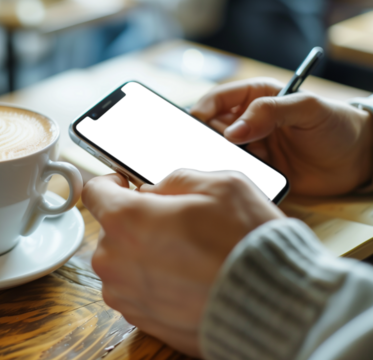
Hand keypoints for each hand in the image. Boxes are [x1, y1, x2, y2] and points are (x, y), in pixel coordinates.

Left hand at [82, 169, 283, 356]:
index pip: (94, 192)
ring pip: (122, 261)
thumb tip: (154, 189)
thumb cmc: (247, 245)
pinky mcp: (140, 319)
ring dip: (144, 253)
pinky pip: (135, 290)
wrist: (273, 308)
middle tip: (176, 224)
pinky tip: (187, 279)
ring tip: (187, 255)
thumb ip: (174, 179)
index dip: (112, 184)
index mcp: (126, 219)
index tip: (126, 186)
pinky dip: (154, 282)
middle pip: (111, 229)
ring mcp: (125, 294)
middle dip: (136, 221)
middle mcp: (115, 259)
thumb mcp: (220, 184)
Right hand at [190, 77, 372, 195]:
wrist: (357, 161)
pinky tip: (225, 179)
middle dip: (201, 136)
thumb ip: (270, 112)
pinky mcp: (254, 170)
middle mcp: (247, 122)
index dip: (202, 110)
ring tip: (210, 165)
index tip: (195, 124)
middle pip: (210, 126)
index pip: (217, 99)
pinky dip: (225, 176)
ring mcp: (249, 147)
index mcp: (255, 97)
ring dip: (212, 157)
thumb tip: (233, 132)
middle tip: (197, 149)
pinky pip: (231, 173)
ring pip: (217, 151)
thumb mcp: (307, 109)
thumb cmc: (336, 125)